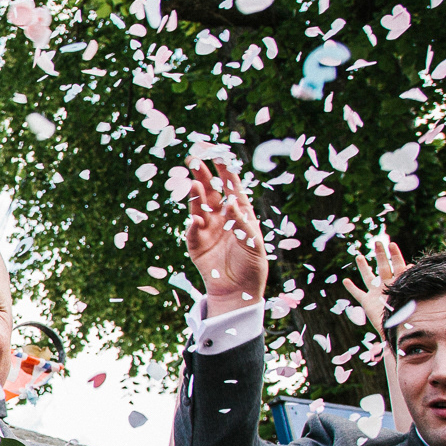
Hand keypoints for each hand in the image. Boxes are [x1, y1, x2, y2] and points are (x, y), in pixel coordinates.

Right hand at [185, 155, 267, 315]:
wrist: (238, 291)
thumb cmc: (252, 266)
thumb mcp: (254, 243)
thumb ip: (242, 223)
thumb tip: (232, 203)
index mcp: (239, 213)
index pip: (231, 187)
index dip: (224, 170)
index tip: (218, 153)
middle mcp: (221, 217)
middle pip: (211, 191)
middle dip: (202, 175)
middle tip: (194, 160)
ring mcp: (207, 229)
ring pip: (198, 207)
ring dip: (195, 195)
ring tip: (192, 184)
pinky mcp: (196, 245)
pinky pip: (192, 232)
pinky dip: (192, 226)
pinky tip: (194, 221)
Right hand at [341, 232, 407, 335]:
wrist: (398, 330)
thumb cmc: (408, 315)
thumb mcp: (411, 296)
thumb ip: (409, 281)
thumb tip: (412, 266)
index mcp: (398, 283)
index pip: (398, 265)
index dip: (395, 255)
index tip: (391, 244)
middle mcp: (386, 286)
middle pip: (383, 266)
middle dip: (380, 254)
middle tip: (377, 242)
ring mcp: (376, 293)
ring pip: (368, 277)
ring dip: (363, 267)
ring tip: (359, 256)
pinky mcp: (367, 302)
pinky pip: (358, 293)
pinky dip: (352, 287)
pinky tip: (346, 281)